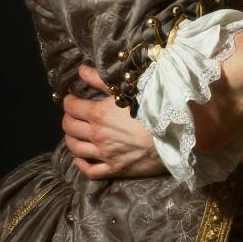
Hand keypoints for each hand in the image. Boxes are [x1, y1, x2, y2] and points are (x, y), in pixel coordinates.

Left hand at [62, 65, 164, 179]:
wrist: (174, 133)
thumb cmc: (154, 108)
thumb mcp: (128, 89)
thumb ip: (101, 80)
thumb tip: (80, 70)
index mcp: (99, 114)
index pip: (71, 107)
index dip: (68, 101)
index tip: (72, 98)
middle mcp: (97, 135)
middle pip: (69, 128)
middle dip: (67, 118)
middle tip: (73, 114)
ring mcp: (105, 155)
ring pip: (75, 149)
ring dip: (71, 139)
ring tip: (76, 133)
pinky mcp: (115, 169)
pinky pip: (89, 170)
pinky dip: (80, 164)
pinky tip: (80, 157)